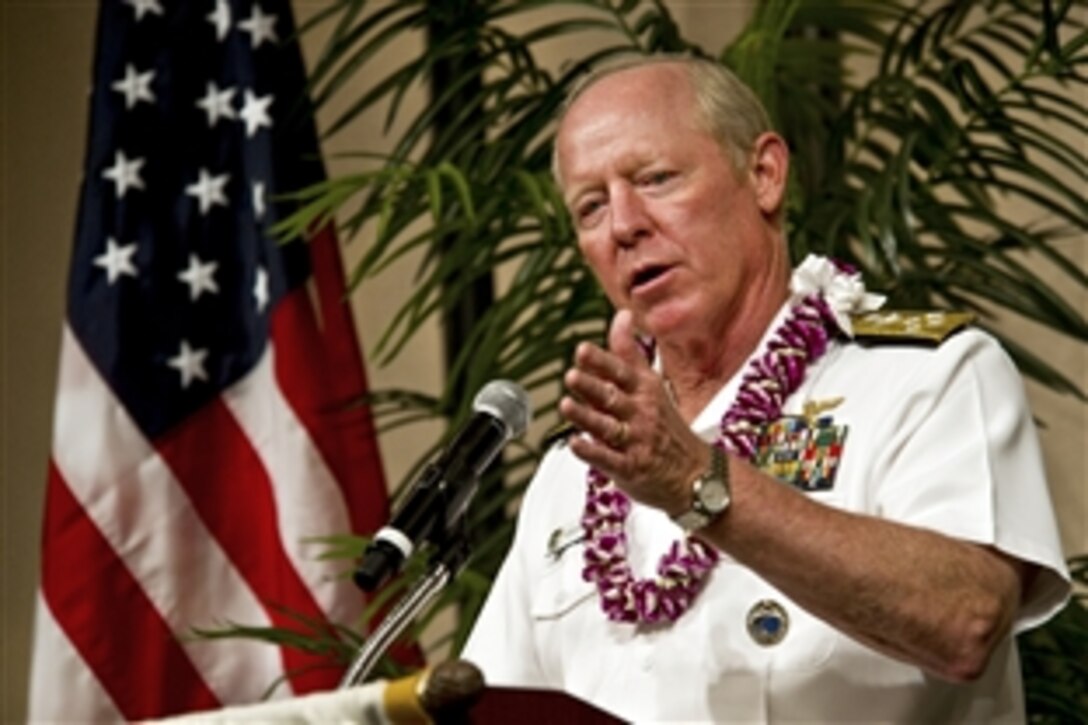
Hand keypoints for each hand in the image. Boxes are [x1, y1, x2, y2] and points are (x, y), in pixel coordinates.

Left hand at [559, 309, 708, 514]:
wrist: (696, 473)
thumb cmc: (667, 425)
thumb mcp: (652, 383)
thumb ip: (629, 352)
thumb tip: (621, 315)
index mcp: (645, 390)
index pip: (621, 372)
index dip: (601, 361)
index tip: (582, 350)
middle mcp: (640, 414)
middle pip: (612, 397)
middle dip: (591, 386)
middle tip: (571, 376)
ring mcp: (636, 442)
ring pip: (607, 427)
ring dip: (586, 416)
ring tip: (566, 405)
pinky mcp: (631, 468)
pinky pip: (609, 460)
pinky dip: (591, 452)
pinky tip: (575, 443)